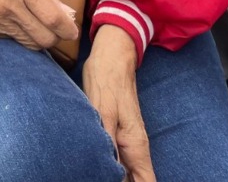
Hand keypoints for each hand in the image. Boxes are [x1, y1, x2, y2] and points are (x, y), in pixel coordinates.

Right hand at [0, 0, 78, 50]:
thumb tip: (64, 13)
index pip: (52, 18)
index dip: (67, 29)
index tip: (72, 30)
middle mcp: (7, 5)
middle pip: (44, 38)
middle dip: (56, 36)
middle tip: (58, 28)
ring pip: (29, 43)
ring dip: (38, 36)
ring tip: (38, 23)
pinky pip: (11, 39)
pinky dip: (20, 33)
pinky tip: (16, 18)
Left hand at [82, 26, 155, 181]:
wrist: (110, 57)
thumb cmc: (106, 80)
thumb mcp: (104, 110)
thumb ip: (109, 140)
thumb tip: (112, 167)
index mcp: (136, 146)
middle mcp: (134, 149)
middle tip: (93, 178)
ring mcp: (126, 143)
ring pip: (125, 174)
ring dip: (112, 176)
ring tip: (91, 174)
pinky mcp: (117, 136)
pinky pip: (116, 162)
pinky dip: (108, 168)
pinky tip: (93, 168)